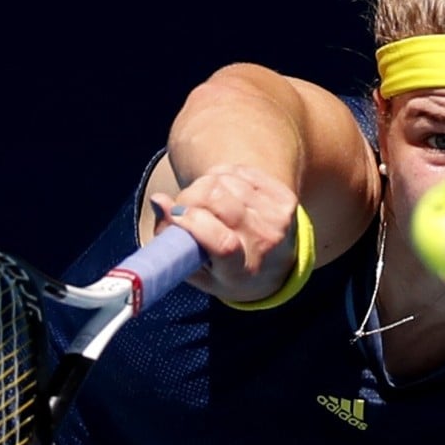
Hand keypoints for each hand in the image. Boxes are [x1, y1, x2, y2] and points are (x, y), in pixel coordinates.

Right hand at [148, 164, 298, 302]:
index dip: (194, 222)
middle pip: (221, 201)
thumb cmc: (226, 273)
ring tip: (203, 201)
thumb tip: (158, 200)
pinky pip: (242, 171)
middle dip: (191, 196)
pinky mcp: (286, 200)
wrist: (276, 270)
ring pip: (227, 181)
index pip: (223, 242)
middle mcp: (265, 244)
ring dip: (205, 185)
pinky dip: (223, 175)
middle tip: (183, 206)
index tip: (175, 215)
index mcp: (242, 270)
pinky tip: (221, 190)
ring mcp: (278, 219)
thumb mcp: (197, 272)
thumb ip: (173, 243)